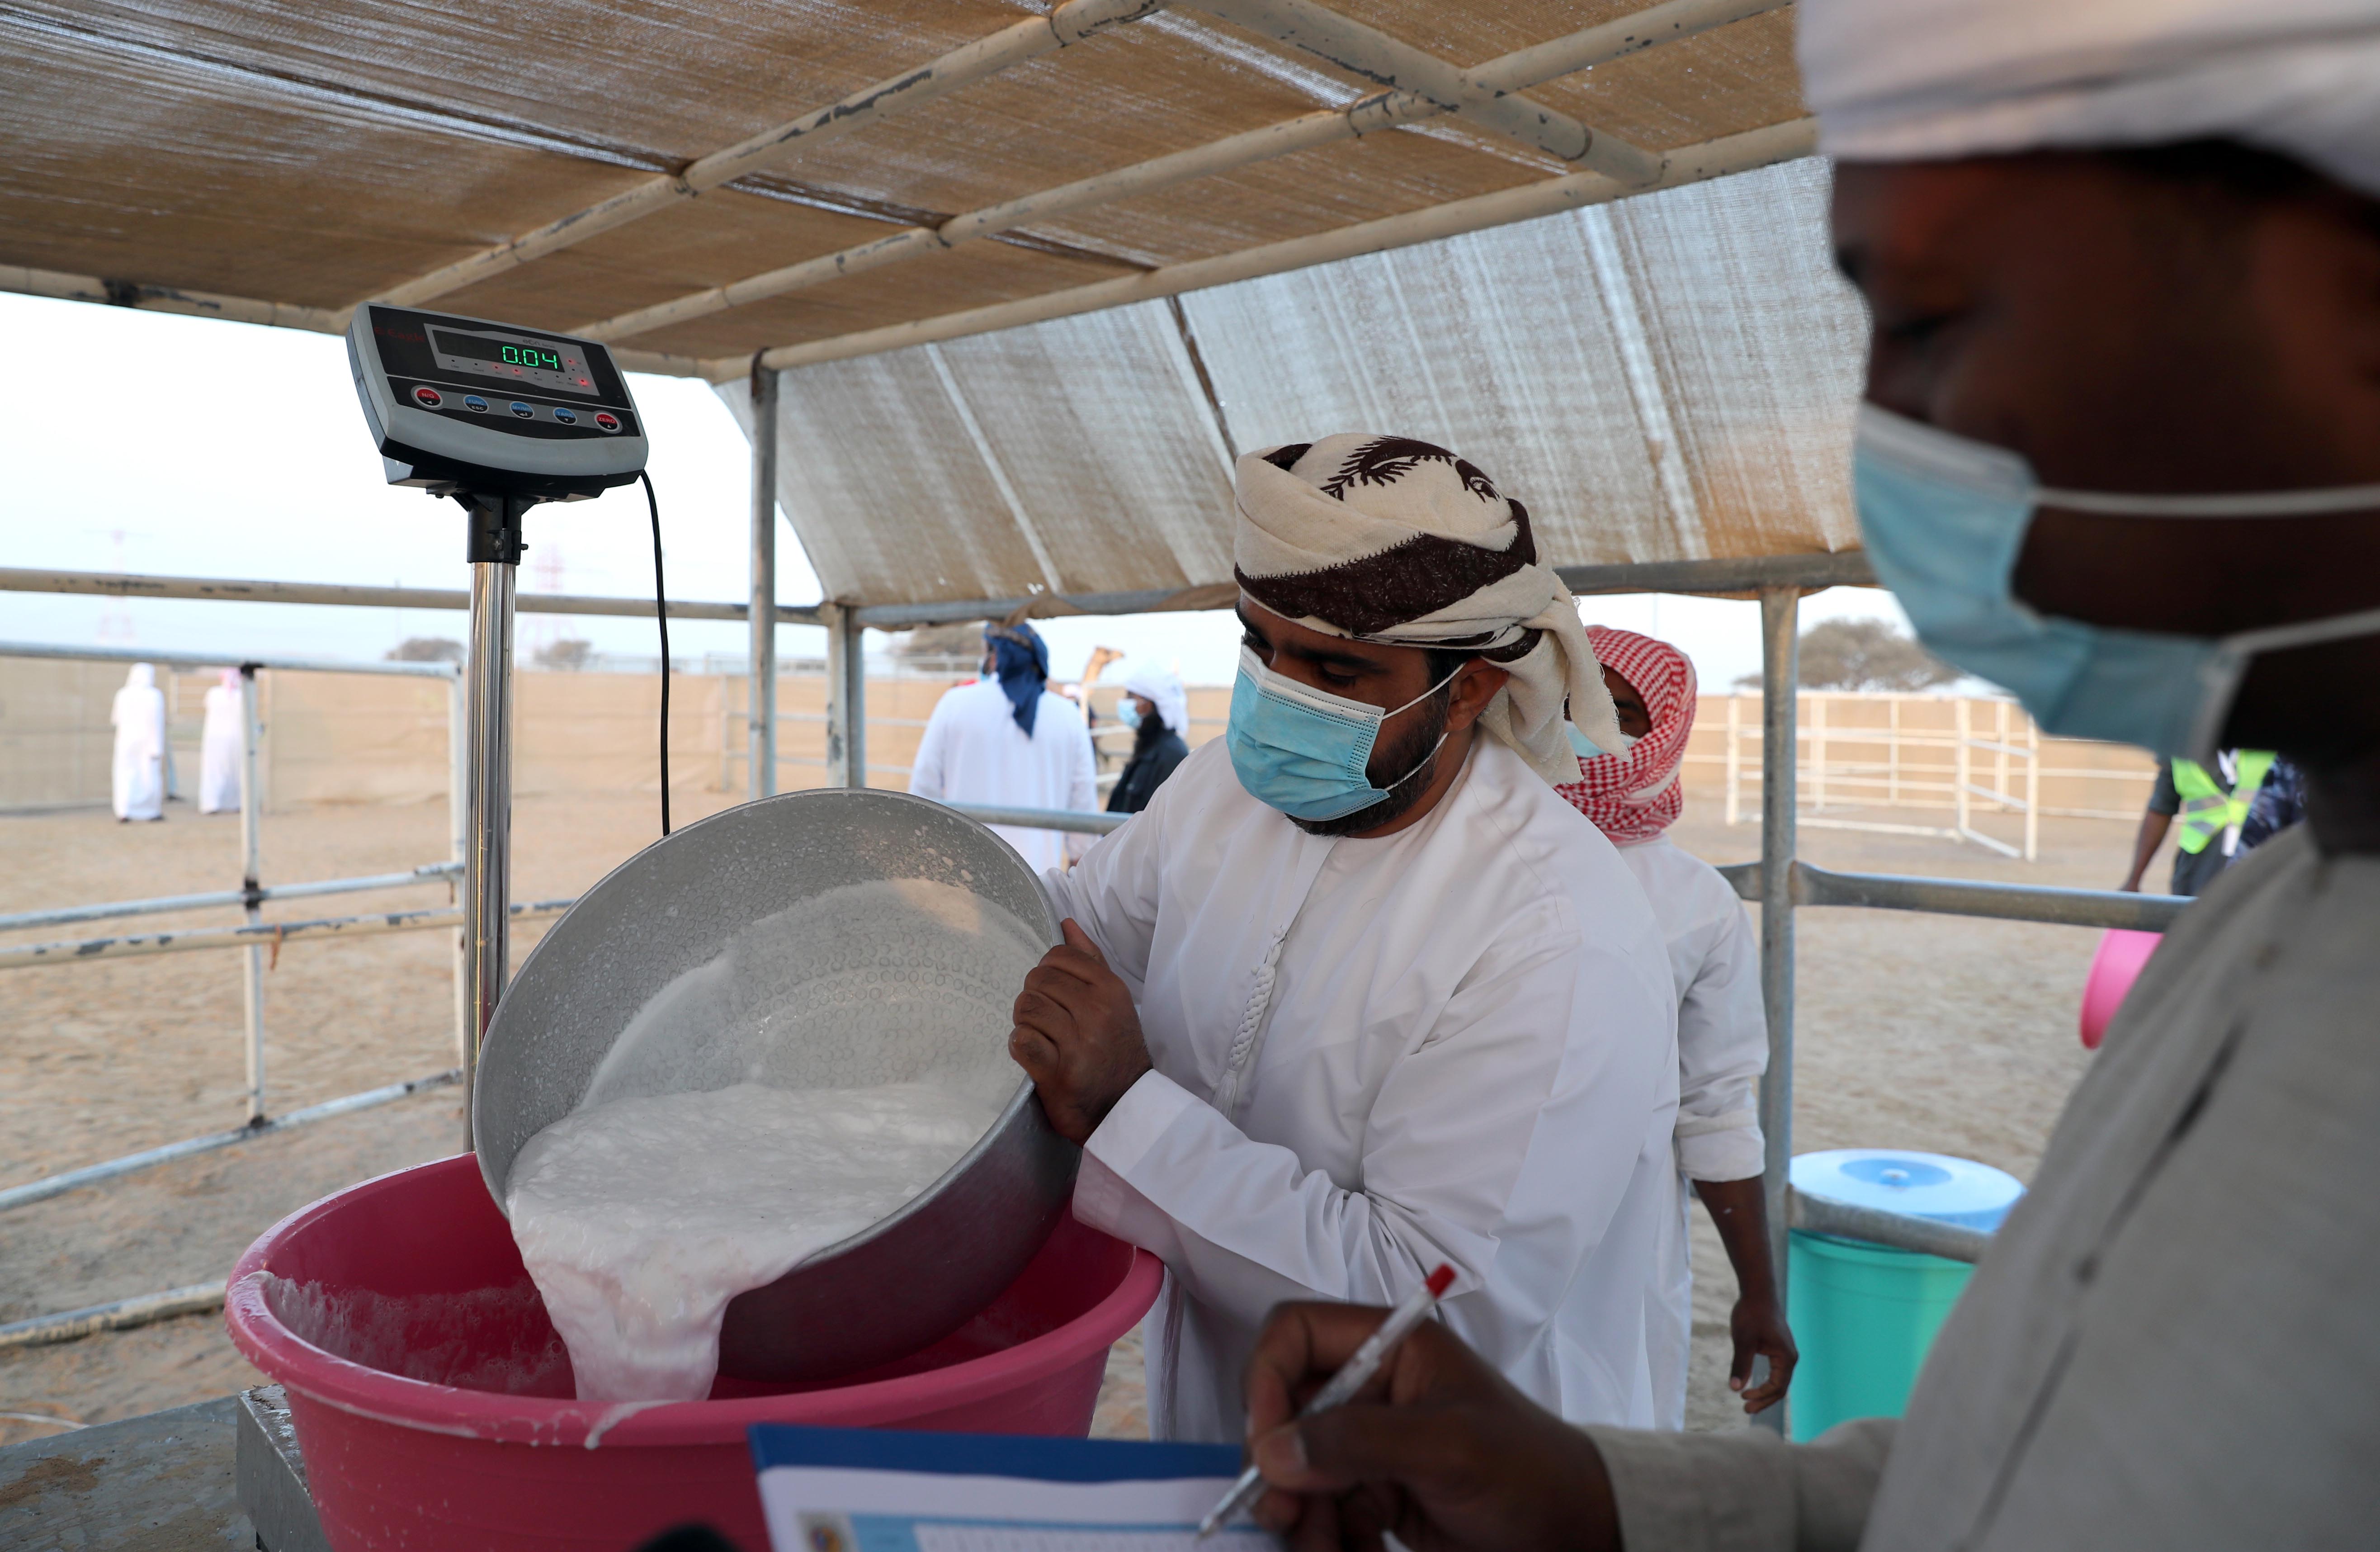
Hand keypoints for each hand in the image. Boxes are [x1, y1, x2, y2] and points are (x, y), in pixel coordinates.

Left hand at [1008, 919, 1151, 1144]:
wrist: (1125, 1107)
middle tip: (1044, 1019)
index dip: (1046, 972)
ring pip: (1026, 1008)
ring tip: (1040, 1035)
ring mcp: (1079, 1042)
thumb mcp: (1113, 1001)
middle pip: (1037, 980)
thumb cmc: (1114, 1050)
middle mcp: (1097, 1012)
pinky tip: (1033, 1053)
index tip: (1054, 993)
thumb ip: (1090, 961)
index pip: (1057, 957)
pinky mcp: (1059, 1072)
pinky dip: (1020, 1046)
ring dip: (1025, 1022)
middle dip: (1033, 997)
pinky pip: (1021, 1041)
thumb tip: (1067, 923)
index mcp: (1110, 990)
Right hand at [1241, 1302, 1619, 1551]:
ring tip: (1318, 1549)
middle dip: (1275, 1465)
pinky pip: (1322, 1512)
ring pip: (1296, 1470)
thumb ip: (1359, 1441)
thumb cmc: (1527, 1472)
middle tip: (1279, 1515)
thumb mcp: (1448, 1448)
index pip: (1297, 1334)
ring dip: (1296, 1514)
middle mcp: (1371, 1388)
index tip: (1265, 1442)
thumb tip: (1274, 1451)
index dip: (1266, 1377)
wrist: (1575, 1533)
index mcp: (1392, 1346)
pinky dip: (1323, 1538)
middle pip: (1285, 1409)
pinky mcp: (1374, 1492)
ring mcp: (1371, 1443)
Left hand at [1729, 1290, 1798, 1413]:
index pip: (1777, 1387)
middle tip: (1745, 1409)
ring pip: (1778, 1380)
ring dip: (1764, 1392)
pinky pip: (1775, 1371)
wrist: (1757, 1292)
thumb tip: (1735, 1388)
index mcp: (1786, 1357)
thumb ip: (1740, 1365)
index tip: (1742, 1397)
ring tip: (1746, 1400)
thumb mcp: (1743, 1341)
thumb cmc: (1751, 1314)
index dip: (1761, 1396)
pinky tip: (1752, 1384)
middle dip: (1763, 1399)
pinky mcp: (1778, 1348)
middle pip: (1780, 1387)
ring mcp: (1785, 1353)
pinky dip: (1765, 1381)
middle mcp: (1789, 1357)